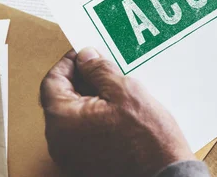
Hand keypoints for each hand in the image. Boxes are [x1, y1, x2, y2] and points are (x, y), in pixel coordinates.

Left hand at [40, 48, 194, 176]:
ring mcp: (71, 155)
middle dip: (82, 79)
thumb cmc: (147, 137)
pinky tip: (119, 110)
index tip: (87, 53)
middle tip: (106, 68)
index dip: (69, 62)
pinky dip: (96, 116)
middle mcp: (60, 141)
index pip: (52, 81)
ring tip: (117, 88)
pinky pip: (83, 132)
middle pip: (61, 98)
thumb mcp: (125, 91)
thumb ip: (100, 70)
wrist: (164, 172)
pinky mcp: (85, 163)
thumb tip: (86, 57)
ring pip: (74, 115)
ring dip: (90, 98)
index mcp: (62, 120)